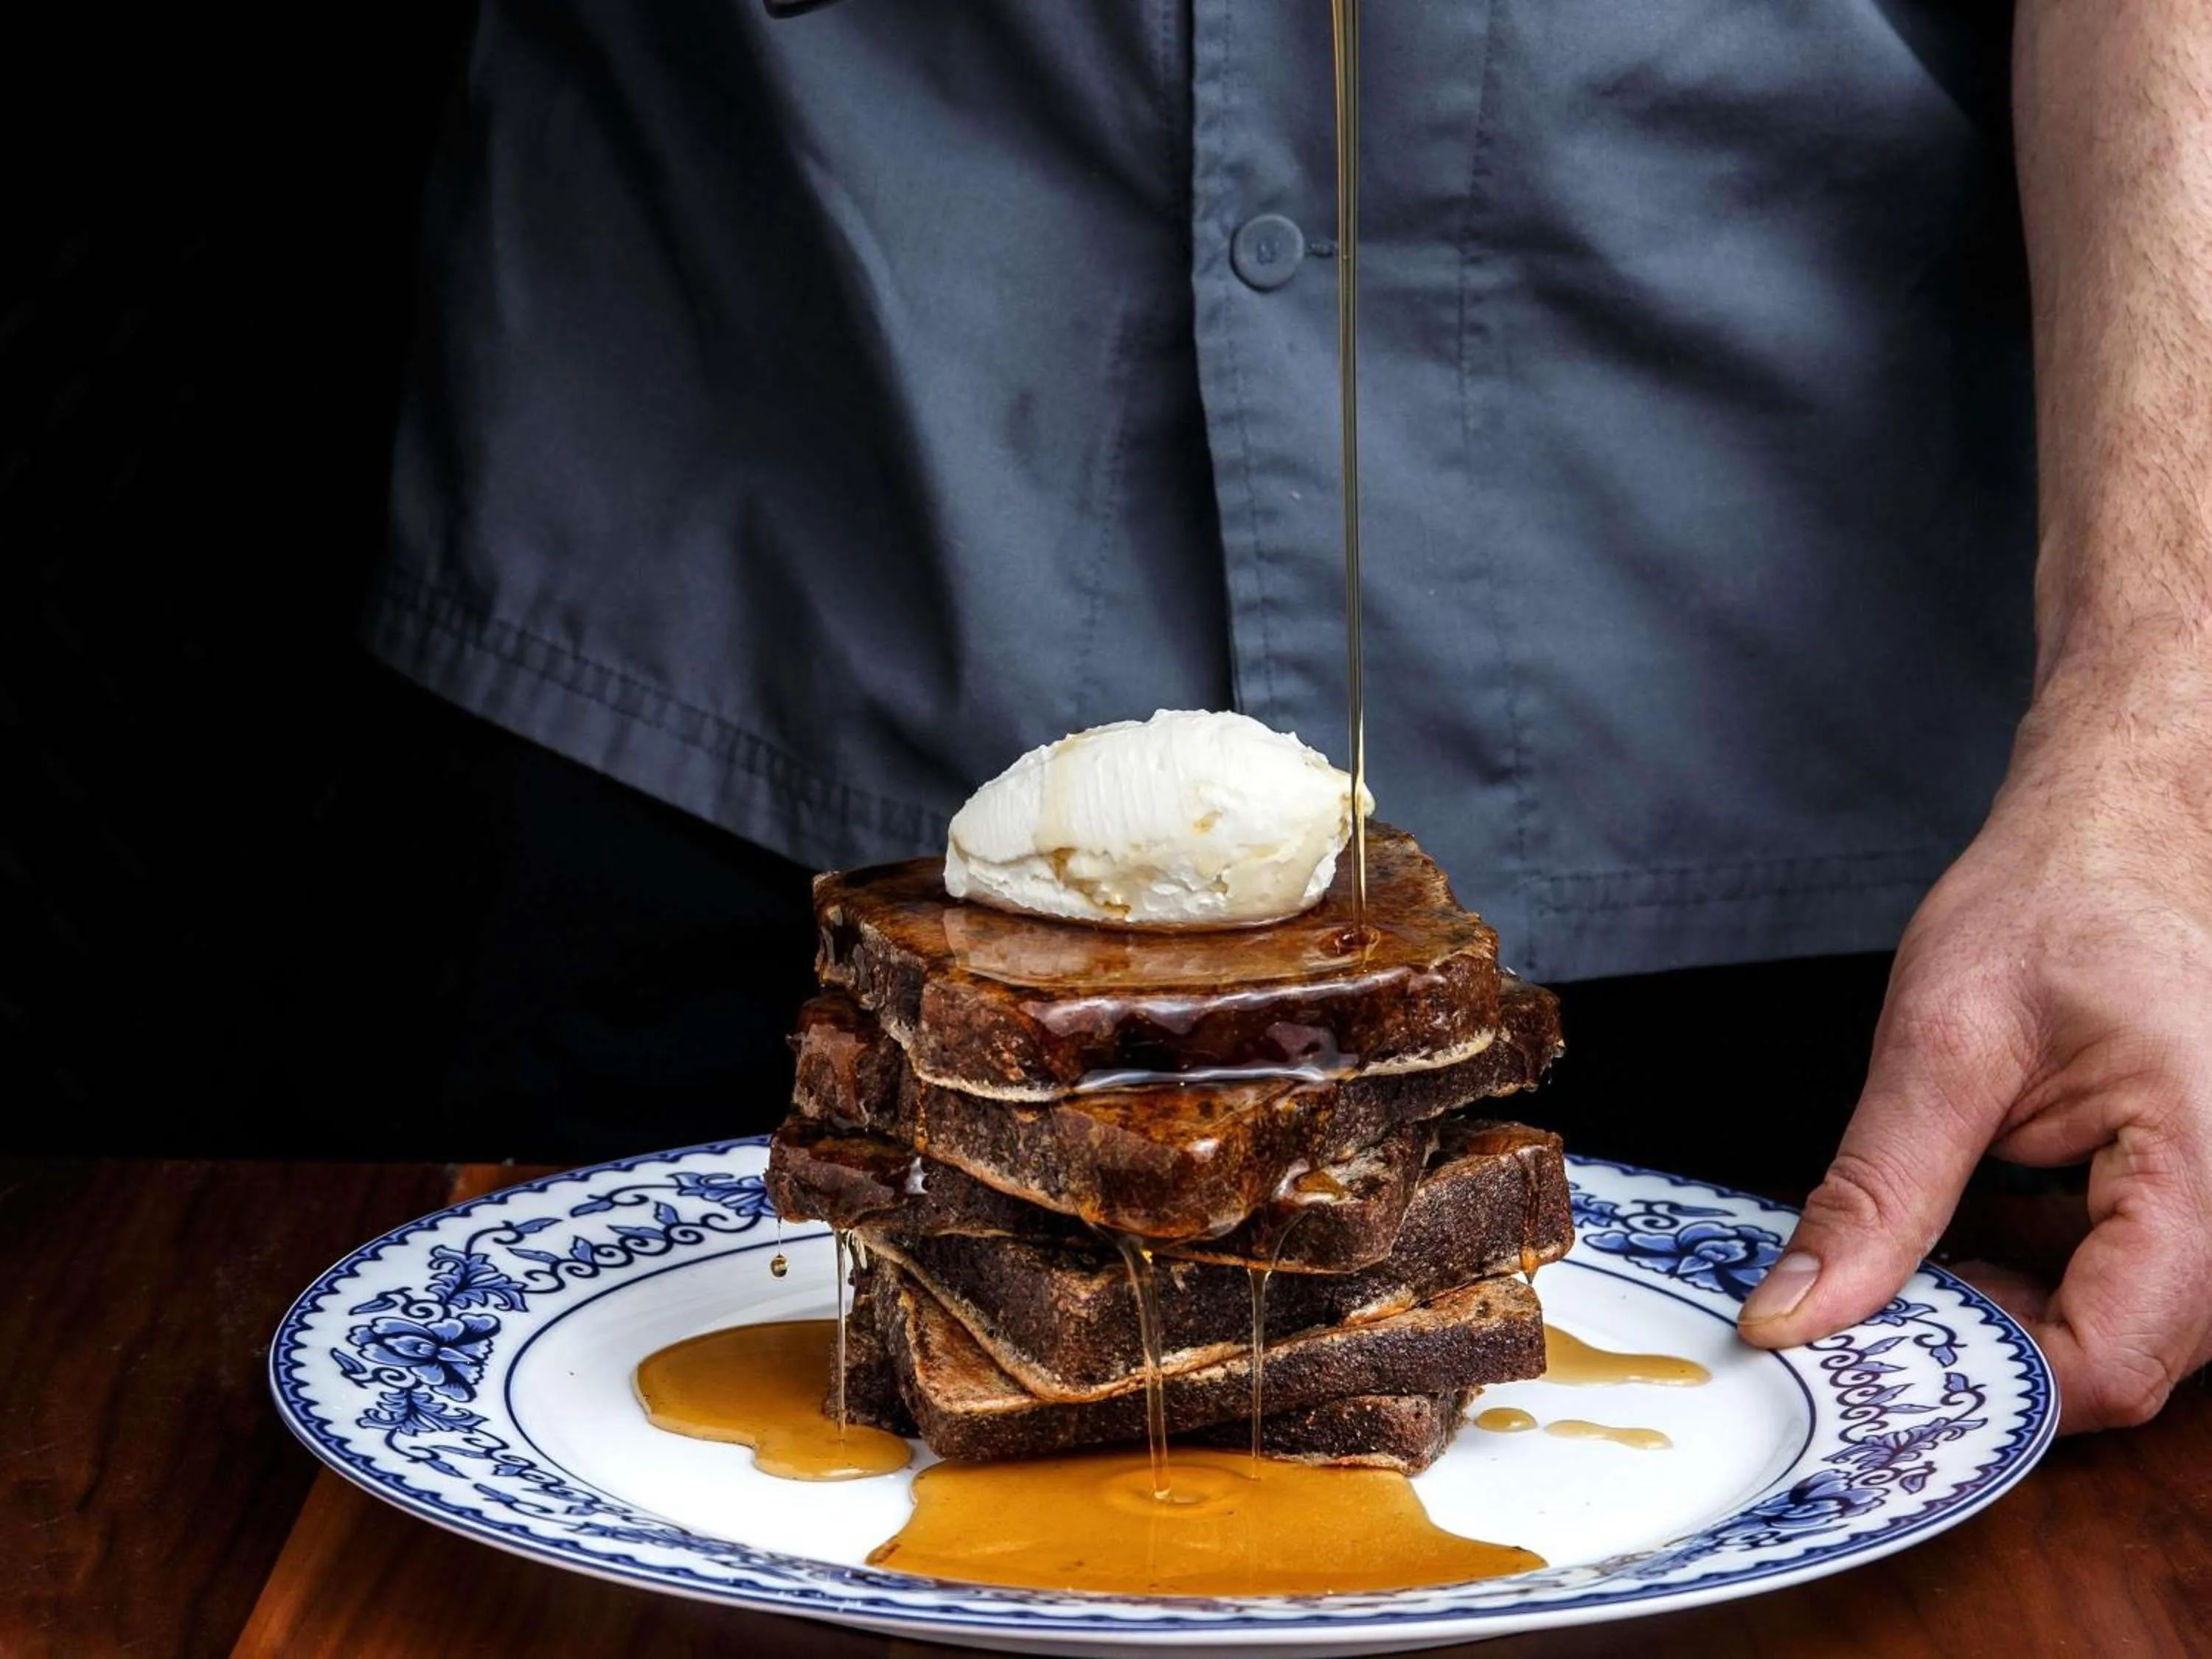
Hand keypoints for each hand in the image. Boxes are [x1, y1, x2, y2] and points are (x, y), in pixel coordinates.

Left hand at [1736, 662, 2211, 1431]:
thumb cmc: (2053, 905)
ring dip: (2000, 1318)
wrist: (2116, 837)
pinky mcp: (2191, 1209)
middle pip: (2118, 1362)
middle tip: (1860, 1310)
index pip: (2110, 1360)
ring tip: (1903, 1256)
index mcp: (2207, 1165)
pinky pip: (2116, 1292)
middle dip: (1981, 1353)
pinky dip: (2026, 1282)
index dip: (1983, 1384)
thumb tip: (1795, 1314)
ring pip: (2113, 1335)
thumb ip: (1875, 1194)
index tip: (1863, 1361)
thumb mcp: (1940, 1043)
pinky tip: (1956, 1235)